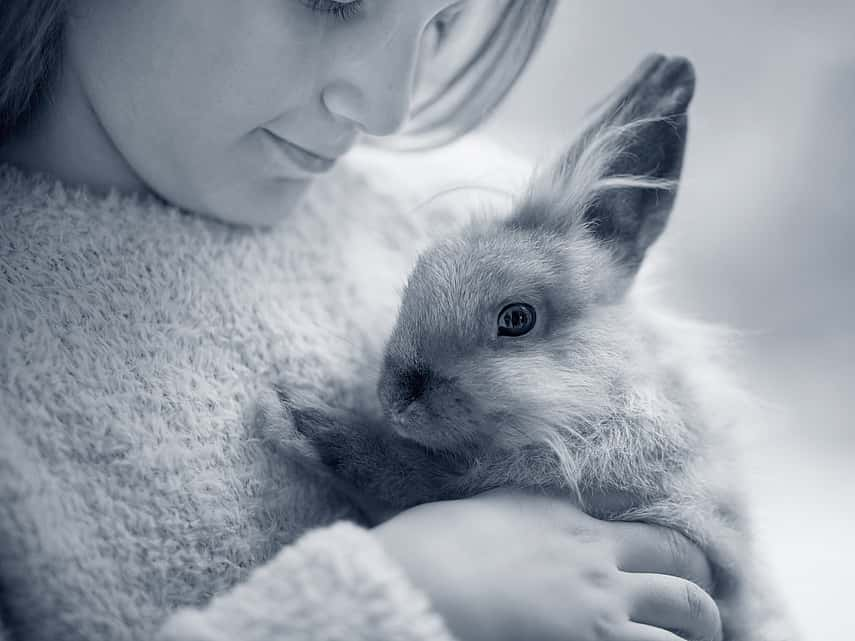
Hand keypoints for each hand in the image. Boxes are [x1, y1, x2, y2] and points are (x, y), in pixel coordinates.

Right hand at [373, 487, 721, 640]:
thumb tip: (537, 524)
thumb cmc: (436, 543)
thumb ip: (532, 517)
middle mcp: (598, 560)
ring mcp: (599, 608)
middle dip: (704, 600)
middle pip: (684, 575)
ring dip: (700, 636)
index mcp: (574, 522)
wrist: (421, 574)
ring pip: (686, 621)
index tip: (686, 574)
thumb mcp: (492, 512)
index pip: (655, 535)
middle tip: (706, 619)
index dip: (682, 559)